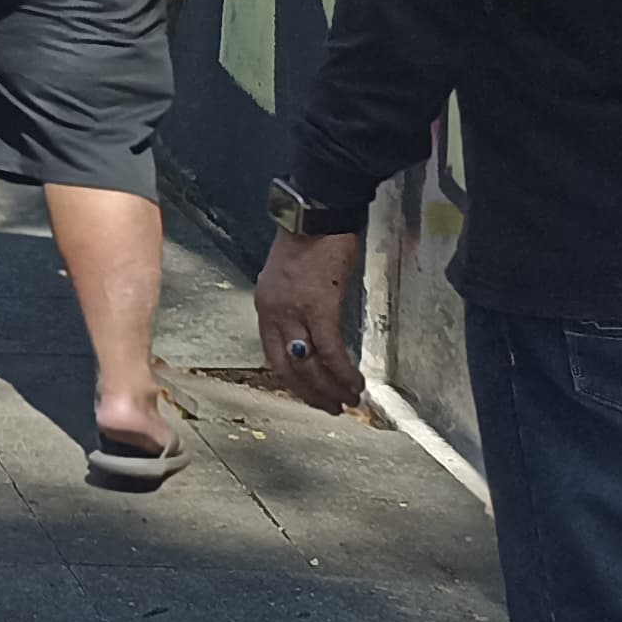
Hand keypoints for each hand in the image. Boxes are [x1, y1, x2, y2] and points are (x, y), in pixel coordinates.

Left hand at [256, 226, 369, 411]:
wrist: (318, 214)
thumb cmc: (310, 241)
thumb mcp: (290, 278)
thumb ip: (294, 307)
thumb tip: (311, 334)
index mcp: (265, 306)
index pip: (272, 356)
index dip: (293, 382)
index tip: (311, 395)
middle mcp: (273, 312)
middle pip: (288, 367)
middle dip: (311, 393)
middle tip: (332, 408)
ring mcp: (294, 311)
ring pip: (309, 365)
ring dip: (330, 388)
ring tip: (349, 401)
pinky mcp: (319, 307)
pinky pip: (331, 351)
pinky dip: (343, 372)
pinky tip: (356, 383)